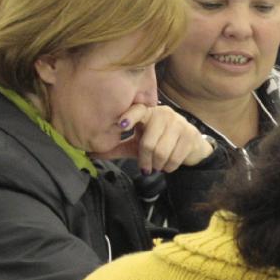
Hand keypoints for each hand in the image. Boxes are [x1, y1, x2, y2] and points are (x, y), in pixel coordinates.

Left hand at [99, 102, 214, 173]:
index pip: (138, 111)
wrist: (189, 145)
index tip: (122, 126)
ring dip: (157, 165)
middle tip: (146, 168)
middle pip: (149, 143)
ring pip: (161, 152)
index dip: (130, 117)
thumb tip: (90, 153)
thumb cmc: (158, 142)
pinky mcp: (190, 135)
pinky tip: (168, 165)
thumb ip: (115, 148)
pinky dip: (169, 167)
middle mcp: (163, 114)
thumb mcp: (136, 144)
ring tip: (157, 165)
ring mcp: (178, 123)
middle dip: (145, 160)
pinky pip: (175, 158)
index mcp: (147, 113)